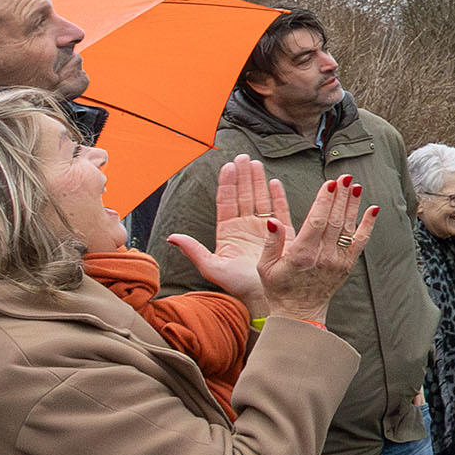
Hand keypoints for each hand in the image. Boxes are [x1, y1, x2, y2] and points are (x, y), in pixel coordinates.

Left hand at [167, 157, 292, 316]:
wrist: (267, 298)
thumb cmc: (240, 287)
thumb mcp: (212, 268)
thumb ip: (194, 250)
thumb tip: (172, 236)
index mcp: (228, 233)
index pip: (226, 202)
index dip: (227, 184)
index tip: (228, 166)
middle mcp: (245, 228)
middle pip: (244, 196)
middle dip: (243, 176)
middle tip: (243, 157)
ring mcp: (264, 229)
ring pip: (260, 198)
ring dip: (258, 180)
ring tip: (256, 163)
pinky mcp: (281, 234)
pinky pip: (280, 210)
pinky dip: (277, 196)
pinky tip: (274, 182)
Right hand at [264, 178, 377, 326]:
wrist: (300, 313)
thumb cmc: (279, 289)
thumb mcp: (265, 267)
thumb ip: (271, 242)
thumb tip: (272, 219)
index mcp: (302, 255)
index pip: (316, 222)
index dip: (325, 201)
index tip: (330, 184)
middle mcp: (323, 256)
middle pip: (334, 220)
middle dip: (340, 196)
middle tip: (345, 176)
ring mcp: (338, 261)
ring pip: (348, 227)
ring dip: (353, 205)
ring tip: (355, 185)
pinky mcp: (347, 264)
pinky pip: (360, 241)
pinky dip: (368, 225)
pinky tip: (373, 209)